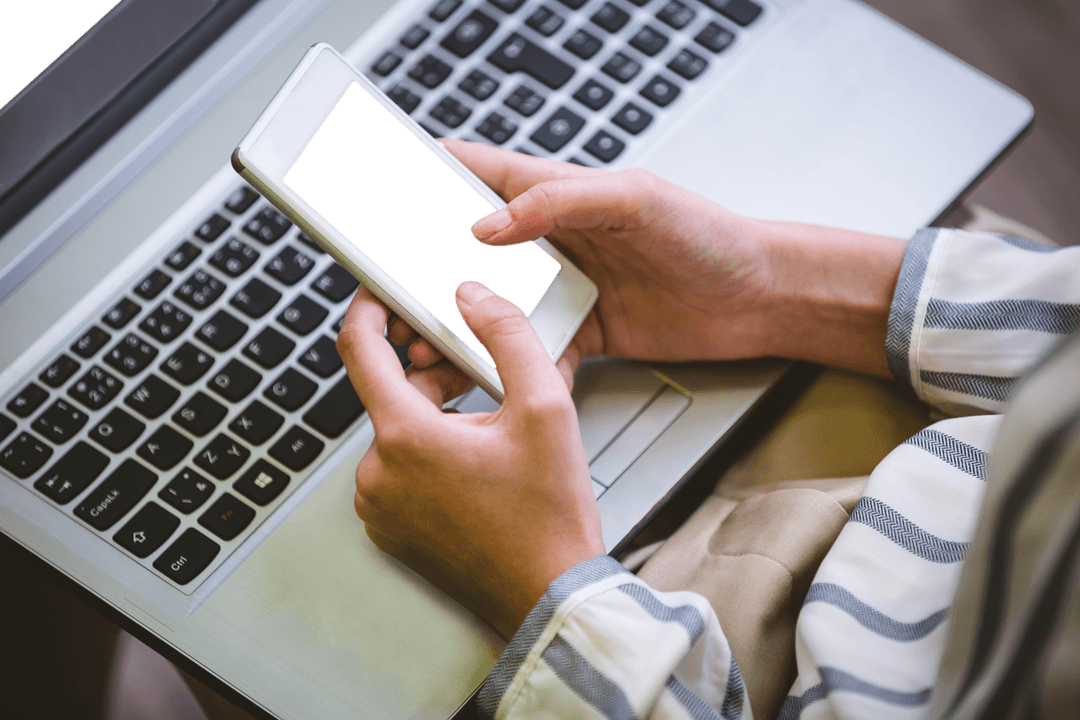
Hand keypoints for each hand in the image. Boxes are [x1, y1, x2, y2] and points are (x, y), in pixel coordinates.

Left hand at [338, 283, 604, 639]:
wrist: (548, 594)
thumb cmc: (547, 517)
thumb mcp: (545, 407)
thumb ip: (508, 335)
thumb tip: (473, 298)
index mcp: (405, 437)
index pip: (360, 348)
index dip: (369, 308)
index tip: (381, 293)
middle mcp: (379, 472)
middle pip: (388, 391)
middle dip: (428, 368)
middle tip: (477, 370)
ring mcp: (379, 505)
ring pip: (395, 430)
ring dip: (432, 413)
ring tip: (487, 427)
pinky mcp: (389, 528)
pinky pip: (397, 469)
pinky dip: (427, 453)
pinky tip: (473, 461)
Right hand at [401, 141, 906, 377]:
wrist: (758, 299)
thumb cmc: (708, 235)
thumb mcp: (635, 199)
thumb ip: (560, 202)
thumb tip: (489, 223)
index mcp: (555, 192)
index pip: (474, 173)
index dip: (422, 177)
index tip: (376, 194)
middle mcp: (551, 238)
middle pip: (466, 248)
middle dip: (422, 268)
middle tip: (388, 293)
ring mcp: (563, 286)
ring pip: (490, 305)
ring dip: (456, 326)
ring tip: (424, 348)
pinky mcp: (580, 330)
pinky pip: (528, 350)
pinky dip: (506, 366)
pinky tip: (487, 381)